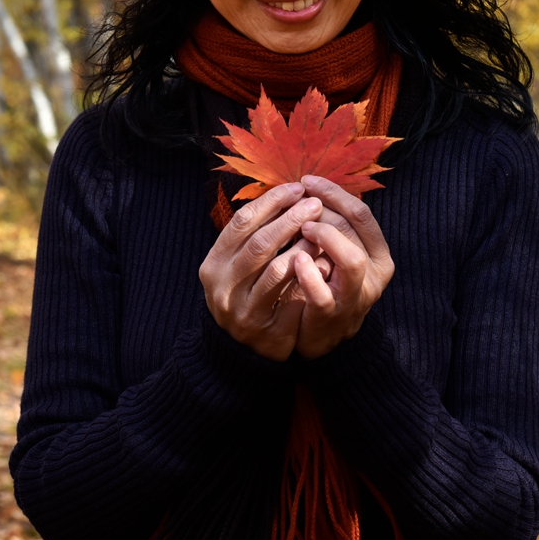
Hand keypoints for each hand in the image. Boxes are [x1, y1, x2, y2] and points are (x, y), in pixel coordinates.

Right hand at [199, 182, 326, 360]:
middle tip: (315, 203)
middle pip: (259, 243)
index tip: (296, 188)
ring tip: (321, 230)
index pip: (241, 222)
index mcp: (214, 263)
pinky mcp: (266, 329)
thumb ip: (252, 236)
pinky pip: (292, 297)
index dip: (270, 202)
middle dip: (290, 219)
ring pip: (276, 270)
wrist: (238, 351)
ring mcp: (243, 309)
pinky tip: (324, 261)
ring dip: (303, 246)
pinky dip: (309, 276)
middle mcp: (223, 286)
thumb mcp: (235, 266)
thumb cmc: (243, 295)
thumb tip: (284, 193)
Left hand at [282, 175, 394, 358]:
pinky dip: (309, 275)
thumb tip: (307, 185)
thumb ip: (332, 225)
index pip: (361, 213)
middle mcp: (373, 273)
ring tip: (302, 227)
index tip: (307, 180)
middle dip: (323, 210)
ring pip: (351, 259)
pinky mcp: (333, 316)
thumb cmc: (328, 284)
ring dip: (324, 237)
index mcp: (378, 253)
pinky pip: (324, 293)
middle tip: (297, 202)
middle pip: (353, 229)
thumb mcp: (337, 253)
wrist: (326, 336)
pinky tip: (294, 259)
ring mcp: (355, 296)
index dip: (333, 193)